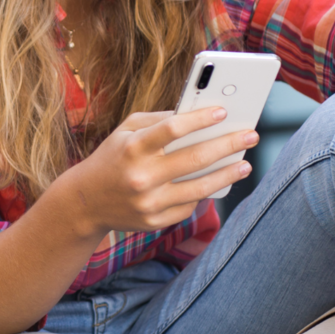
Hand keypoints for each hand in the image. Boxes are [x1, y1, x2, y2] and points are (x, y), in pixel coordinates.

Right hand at [57, 107, 256, 234]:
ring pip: (200, 187)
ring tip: (245, 164)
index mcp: (133, 148)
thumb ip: (157, 120)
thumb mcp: (125, 132)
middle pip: (195, 158)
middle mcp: (141, 176)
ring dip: (228, 175)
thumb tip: (196, 114)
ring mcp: (149, 202)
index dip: (201, 119)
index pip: (173, 129)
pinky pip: (189, 205)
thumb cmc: (112, 158)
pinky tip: (216, 183)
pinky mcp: (154, 221)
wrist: (84, 202)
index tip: (223, 112)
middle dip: (228, 145)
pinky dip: (204, 193)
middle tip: (250, 136)